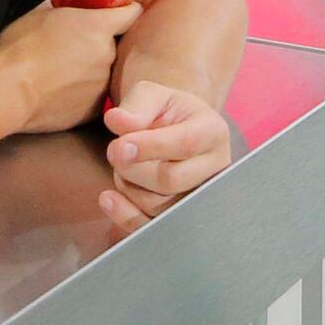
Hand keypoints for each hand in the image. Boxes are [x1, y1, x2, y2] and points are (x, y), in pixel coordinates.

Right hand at [0, 0, 142, 133]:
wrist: (8, 92)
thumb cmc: (18, 49)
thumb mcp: (41, 14)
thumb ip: (68, 13)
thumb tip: (72, 13)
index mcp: (98, 27)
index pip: (131, 13)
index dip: (124, 10)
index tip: (117, 12)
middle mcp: (108, 55)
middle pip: (113, 45)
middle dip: (97, 44)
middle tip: (71, 45)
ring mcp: (102, 86)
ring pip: (102, 72)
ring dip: (88, 70)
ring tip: (59, 72)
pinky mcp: (92, 111)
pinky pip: (92, 96)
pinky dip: (80, 93)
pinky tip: (57, 91)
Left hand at [97, 81, 232, 231]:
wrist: (176, 134)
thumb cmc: (164, 113)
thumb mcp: (153, 96)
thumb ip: (136, 105)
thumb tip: (117, 121)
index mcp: (212, 131)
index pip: (185, 144)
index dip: (148, 148)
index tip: (117, 146)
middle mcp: (216, 168)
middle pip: (170, 180)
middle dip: (133, 168)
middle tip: (114, 152)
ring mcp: (201, 198)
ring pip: (159, 205)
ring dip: (128, 186)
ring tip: (125, 166)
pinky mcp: (183, 218)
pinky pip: (152, 227)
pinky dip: (125, 215)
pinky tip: (108, 199)